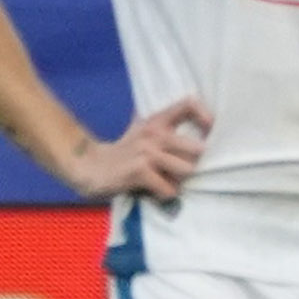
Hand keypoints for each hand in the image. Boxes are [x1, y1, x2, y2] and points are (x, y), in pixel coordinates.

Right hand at [56, 98, 209, 201]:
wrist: (88, 167)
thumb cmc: (121, 152)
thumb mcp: (139, 130)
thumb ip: (161, 125)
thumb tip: (188, 117)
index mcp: (156, 121)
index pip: (187, 104)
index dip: (205, 116)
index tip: (209, 130)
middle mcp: (154, 133)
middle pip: (197, 149)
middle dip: (194, 164)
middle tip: (183, 170)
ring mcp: (147, 153)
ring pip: (186, 170)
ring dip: (180, 181)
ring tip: (168, 182)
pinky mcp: (140, 172)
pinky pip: (169, 189)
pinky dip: (165, 194)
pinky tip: (154, 191)